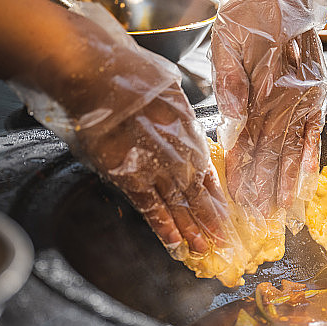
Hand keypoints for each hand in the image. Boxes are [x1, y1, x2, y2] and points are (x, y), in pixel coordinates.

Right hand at [9, 3, 244, 279]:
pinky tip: (175, 243)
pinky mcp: (129, 176)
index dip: (217, 197)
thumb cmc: (130, 75)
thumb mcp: (168, 90)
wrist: (98, 76)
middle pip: (198, 195)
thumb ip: (177, 116)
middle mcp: (178, 154)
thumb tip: (181, 128)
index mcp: (189, 132)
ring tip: (205, 249)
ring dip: (192, 229)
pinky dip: (162, 227)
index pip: (209, 173)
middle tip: (225, 244)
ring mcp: (155, 168)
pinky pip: (150, 207)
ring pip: (179, 206)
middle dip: (211, 221)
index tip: (228, 215)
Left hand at [211, 0, 326, 228]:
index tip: (237, 196)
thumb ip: (229, 79)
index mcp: (266, 78)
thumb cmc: (246, 11)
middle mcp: (293, 89)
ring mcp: (309, 92)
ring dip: (290, 181)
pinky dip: (310, 159)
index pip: (254, 134)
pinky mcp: (317, 91)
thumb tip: (232, 119)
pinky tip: (307, 184)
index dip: (246, 168)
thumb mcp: (226, 37)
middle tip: (259, 219)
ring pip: (297, 145)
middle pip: (276, 146)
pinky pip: (315, 131)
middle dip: (267, 185)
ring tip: (284, 214)